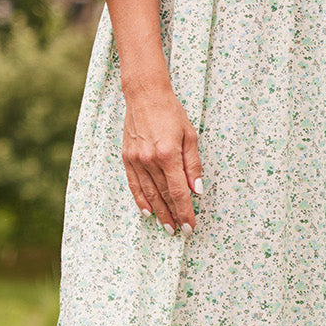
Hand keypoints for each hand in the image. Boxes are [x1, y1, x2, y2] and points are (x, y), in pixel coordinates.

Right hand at [121, 83, 202, 234]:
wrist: (145, 95)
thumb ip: (193, 165)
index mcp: (169, 154)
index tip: (190, 225)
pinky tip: (147, 212)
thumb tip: (197, 190)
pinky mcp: (127, 158)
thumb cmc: (171, 112)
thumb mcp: (190, 136)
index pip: (179, 192)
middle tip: (180, 231)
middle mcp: (150, 160)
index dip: (185, 211)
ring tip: (166, 226)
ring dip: (158, 212)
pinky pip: (134, 184)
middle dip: (173, 215)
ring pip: (148, 193)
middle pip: (163, 196)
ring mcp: (136, 160)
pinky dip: (140, 200)